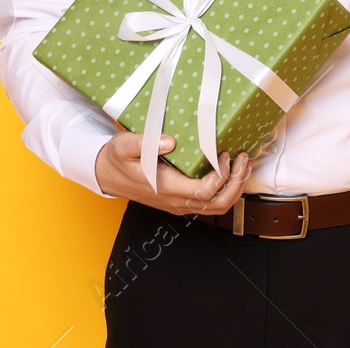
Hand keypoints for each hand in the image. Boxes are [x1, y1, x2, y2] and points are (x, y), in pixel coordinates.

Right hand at [93, 132, 251, 216]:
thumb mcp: (123, 145)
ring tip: (242, 165)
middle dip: (236, 183)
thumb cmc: (116, 160)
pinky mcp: (180, 201)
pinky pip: (210, 203)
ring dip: (234, 188)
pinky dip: (226, 190)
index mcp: (165, 188)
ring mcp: (179, 204)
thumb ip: (144, 143)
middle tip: (242, 159)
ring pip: (217, 207)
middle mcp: (175, 201)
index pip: (203, 192)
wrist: (107, 174)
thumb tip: (170, 141)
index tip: (223, 154)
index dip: (220, 176)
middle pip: (217, 204)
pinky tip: (229, 171)